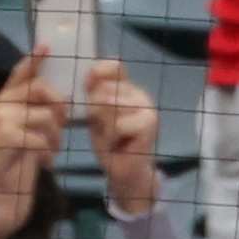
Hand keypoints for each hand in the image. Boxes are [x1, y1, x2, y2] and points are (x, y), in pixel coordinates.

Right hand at [0, 50, 64, 198]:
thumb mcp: (14, 128)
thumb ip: (29, 113)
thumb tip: (58, 109)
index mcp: (4, 98)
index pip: (20, 73)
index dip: (34, 59)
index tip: (46, 45)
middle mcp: (3, 103)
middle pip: (41, 88)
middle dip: (60, 104)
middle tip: (64, 122)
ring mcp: (4, 117)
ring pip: (48, 118)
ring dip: (57, 138)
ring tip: (53, 151)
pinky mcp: (8, 135)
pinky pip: (42, 139)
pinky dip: (49, 154)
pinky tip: (45, 162)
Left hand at [82, 57, 159, 216]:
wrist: (124, 171)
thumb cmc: (109, 142)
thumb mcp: (95, 115)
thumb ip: (94, 94)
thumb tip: (91, 77)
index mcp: (127, 88)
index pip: (114, 66)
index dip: (97, 73)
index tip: (87, 87)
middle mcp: (140, 94)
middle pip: (104, 90)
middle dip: (95, 112)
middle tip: (104, 129)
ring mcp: (148, 108)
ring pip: (110, 105)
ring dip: (104, 126)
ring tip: (112, 137)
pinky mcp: (150, 124)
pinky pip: (119, 124)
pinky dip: (112, 137)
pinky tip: (121, 145)